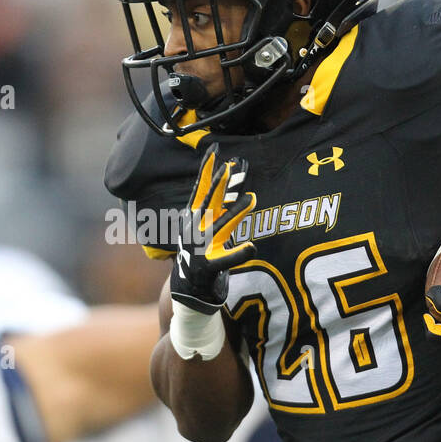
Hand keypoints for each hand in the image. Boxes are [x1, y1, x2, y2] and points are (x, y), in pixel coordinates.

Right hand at [170, 144, 256, 313]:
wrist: (188, 292)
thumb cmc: (201, 255)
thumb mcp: (208, 228)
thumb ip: (220, 208)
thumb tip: (234, 183)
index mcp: (193, 218)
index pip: (200, 189)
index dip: (207, 169)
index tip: (215, 149)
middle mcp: (194, 230)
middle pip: (208, 203)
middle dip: (218, 184)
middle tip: (229, 167)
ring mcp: (199, 249)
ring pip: (220, 227)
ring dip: (236, 213)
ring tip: (252, 198)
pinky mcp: (208, 268)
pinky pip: (226, 260)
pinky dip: (238, 253)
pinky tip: (251, 246)